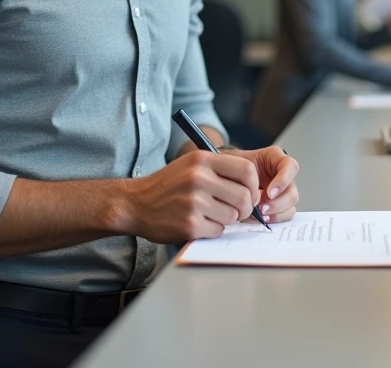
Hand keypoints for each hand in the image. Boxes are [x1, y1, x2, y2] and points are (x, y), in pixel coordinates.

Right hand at [122, 150, 259, 243]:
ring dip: (226, 220)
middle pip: (244, 196)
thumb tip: (255, 189)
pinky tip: (198, 223)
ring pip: (232, 216)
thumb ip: (221, 171)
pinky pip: (218, 231)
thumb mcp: (191, 165)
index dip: (254, 185)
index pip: (247, 170)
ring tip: (210, 215)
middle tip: (237, 211)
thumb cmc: (168, 186)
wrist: (135, 203)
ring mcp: (194, 201)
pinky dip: (212, 230)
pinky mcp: (189, 224)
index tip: (251, 193)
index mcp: (202, 159)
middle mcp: (199, 178)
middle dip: (245, 208)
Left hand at [224, 146, 299, 223]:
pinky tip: (262, 219)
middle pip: (292, 190)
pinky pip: (285, 215)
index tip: (269, 192)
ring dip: (277, 212)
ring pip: (291, 205)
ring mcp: (281, 192)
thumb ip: (241, 169)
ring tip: (261, 215)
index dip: (283, 180)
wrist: (225, 176)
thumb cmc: (231, 166)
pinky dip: (275, 219)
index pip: (290, 165)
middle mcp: (282, 175)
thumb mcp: (233, 160)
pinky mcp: (278, 205)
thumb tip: (250, 191)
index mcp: (274, 159)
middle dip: (279, 202)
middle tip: (262, 209)